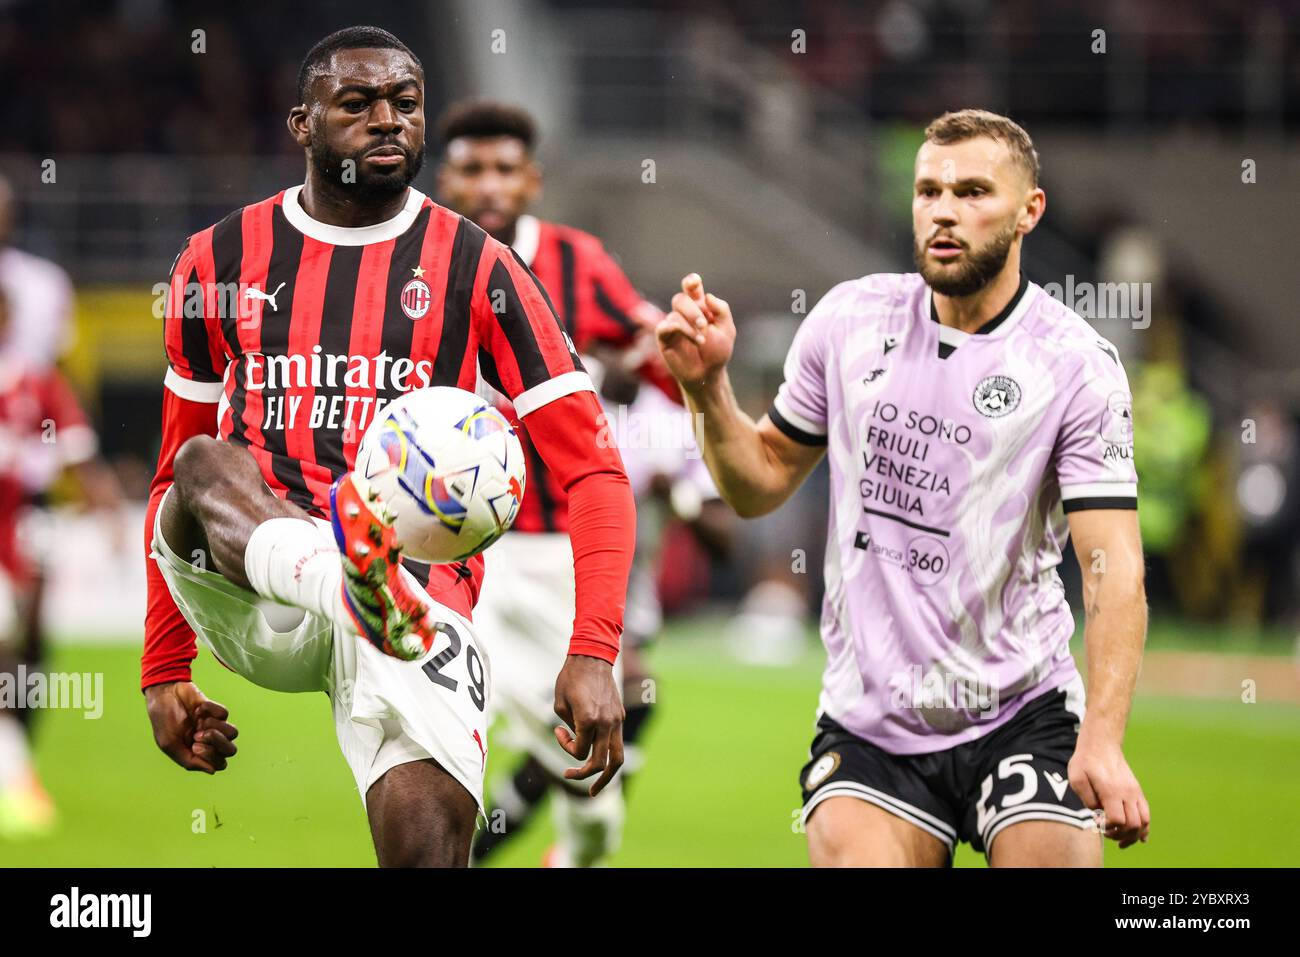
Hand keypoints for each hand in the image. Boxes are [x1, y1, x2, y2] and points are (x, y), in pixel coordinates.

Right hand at [144, 681, 238, 773]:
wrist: (164, 693)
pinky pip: (225, 714)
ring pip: (233, 733)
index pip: (219, 764)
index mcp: (198, 753)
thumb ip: (190, 761)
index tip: (195, 746)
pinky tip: (197, 709)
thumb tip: (213, 771)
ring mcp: (214, 726)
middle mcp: (209, 741)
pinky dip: (210, 710)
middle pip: (231, 751)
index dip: (211, 757)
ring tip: (200, 723)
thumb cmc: (163, 721)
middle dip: (218, 743)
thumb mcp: (169, 744)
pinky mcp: (216, 711)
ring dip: (216, 728)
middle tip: (199, 735)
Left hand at [553, 654, 624, 796]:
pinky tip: (597, 755)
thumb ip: (568, 728)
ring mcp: (616, 721)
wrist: (592, 657)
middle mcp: (606, 724)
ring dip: (607, 777)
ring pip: (617, 759)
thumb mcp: (559, 704)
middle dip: (585, 776)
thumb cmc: (571, 678)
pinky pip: (616, 742)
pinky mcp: (619, 716)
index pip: (579, 752)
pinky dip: (607, 753)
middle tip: (568, 777)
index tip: (558, 730)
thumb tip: (576, 740)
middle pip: (601, 764)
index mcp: (589, 721)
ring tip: (596, 789)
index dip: (565, 747)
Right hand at [656, 274, 735, 392]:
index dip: (691, 282)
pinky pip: (663, 327)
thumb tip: (708, 296)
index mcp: (700, 307)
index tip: (694, 283)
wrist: (708, 375)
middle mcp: (684, 313)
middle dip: (693, 310)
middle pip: (681, 299)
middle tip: (703, 326)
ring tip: (701, 341)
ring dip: (689, 327)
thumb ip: (721, 310)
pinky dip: (673, 327)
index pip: (692, 288)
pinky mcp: (664, 338)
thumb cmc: (718, 352)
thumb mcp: (727, 330)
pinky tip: (682, 332)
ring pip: (675, 314)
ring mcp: (673, 325)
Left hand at [1068, 731, 1149, 847]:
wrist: (1101, 743)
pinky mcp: (1137, 791)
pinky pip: (1146, 814)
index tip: (1097, 822)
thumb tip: (1098, 814)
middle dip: (1120, 835)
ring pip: (1143, 822)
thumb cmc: (1085, 761)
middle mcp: (1127, 792)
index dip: (1108, 827)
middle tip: (1106, 833)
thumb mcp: (1076, 778)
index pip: (1118, 820)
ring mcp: (1135, 792)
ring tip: (1120, 840)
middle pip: (1133, 825)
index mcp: (1111, 790)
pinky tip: (1139, 838)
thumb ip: (1086, 799)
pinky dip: (1144, 828)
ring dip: (1133, 836)